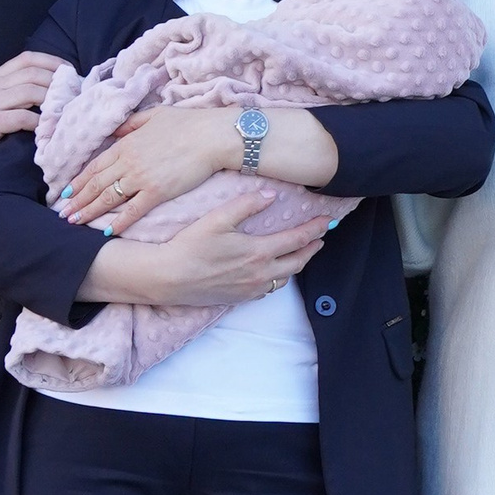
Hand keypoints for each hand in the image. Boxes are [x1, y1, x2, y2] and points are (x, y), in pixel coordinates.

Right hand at [0, 53, 63, 177]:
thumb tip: (40, 96)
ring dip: (54, 101)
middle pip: (34, 73)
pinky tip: (48, 131)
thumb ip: (5, 95)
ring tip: (68, 112)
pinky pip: (22, 118)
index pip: (27, 58)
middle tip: (76, 95)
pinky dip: (40, 123)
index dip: (53, 62)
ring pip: (31, 91)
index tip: (71, 73)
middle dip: (60, 82)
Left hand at [58, 106, 238, 233]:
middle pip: (95, 184)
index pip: (95, 166)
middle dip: (76, 200)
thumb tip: (114, 133)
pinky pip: (132, 210)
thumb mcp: (154, 115)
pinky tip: (106, 232)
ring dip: (88, 211)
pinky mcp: (157, 192)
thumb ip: (130, 124)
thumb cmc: (187, 123)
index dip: (78, 181)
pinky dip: (117, 222)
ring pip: (107, 198)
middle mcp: (128, 162)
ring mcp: (141, 178)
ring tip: (74, 222)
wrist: (212, 136)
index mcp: (126, 144)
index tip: (66, 193)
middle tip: (62, 213)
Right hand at [124, 193, 329, 308]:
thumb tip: (271, 196)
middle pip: (297, 262)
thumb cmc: (190, 245)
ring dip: (295, 265)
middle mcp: (260, 274)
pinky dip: (277, 279)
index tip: (326, 222)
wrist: (168, 278)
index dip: (314, 230)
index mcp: (259, 252)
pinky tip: (273, 273)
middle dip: (311, 249)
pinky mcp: (238, 299)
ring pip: (283, 278)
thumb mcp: (218, 218)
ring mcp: (250, 289)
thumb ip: (247, 205)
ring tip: (299, 254)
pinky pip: (267, 290)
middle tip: (320, 239)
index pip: (297, 240)